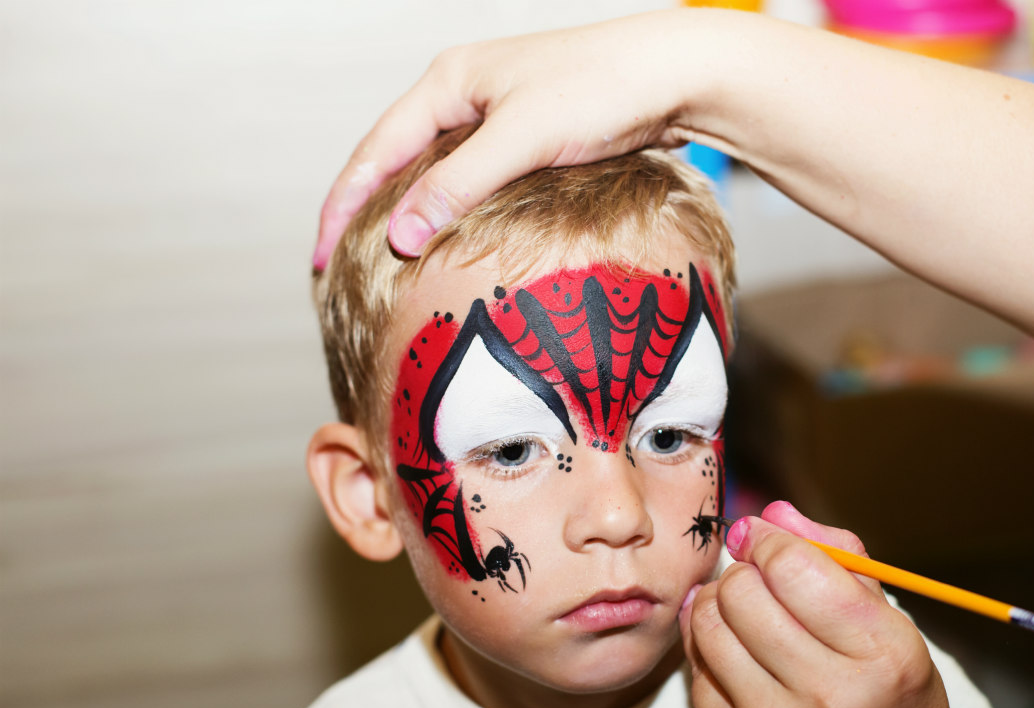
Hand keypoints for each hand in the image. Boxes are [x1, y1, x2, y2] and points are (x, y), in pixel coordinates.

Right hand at [313, 9, 731, 266]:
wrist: (675, 76)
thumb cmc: (603, 89)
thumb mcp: (523, 137)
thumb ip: (458, 183)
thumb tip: (400, 233)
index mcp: (449, 82)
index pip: (375, 150)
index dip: (343, 205)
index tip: (319, 256)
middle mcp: (465, 94)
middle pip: (395, 159)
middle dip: (362, 210)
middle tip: (335, 265)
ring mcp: (496, 115)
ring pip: (433, 171)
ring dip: (406, 213)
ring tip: (381, 261)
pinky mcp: (528, 137)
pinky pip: (470, 179)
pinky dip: (449, 211)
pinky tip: (447, 240)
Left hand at [678, 501, 970, 707]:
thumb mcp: (895, 632)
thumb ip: (840, 562)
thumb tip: (773, 513)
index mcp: (882, 656)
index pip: (794, 567)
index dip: (767, 539)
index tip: (760, 536)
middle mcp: (828, 696)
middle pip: (743, 591)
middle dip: (745, 573)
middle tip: (760, 582)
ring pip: (708, 623)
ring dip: (719, 604)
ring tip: (745, 613)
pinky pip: (696, 668)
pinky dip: (709, 648)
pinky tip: (736, 653)